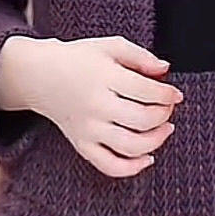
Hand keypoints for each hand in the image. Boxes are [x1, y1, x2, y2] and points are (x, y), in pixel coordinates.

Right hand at [0, 34, 183, 176]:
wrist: (39, 75)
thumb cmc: (78, 59)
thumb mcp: (109, 46)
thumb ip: (140, 56)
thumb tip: (165, 70)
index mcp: (104, 77)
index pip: (147, 92)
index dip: (168, 94)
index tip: (175, 94)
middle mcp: (96, 106)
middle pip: (143, 119)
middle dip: (164, 114)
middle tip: (167, 107)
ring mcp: (88, 128)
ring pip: (131, 146)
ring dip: (157, 140)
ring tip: (164, 128)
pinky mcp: (81, 144)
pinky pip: (110, 166)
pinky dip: (133, 168)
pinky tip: (148, 158)